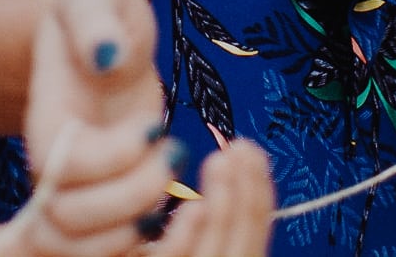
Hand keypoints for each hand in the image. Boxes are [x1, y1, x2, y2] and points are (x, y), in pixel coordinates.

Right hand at [14, 0, 175, 256]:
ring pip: (81, 250)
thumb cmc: (101, 19)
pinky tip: (178, 211)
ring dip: (135, 229)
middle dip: (130, 196)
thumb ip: (95, 17)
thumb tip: (107, 56)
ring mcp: (75, 196)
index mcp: (46, 120)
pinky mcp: (102, 213)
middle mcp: (52, 169)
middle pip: (66, 220)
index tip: (154, 124)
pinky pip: (109, 252)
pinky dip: (144, 244)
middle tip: (176, 153)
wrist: (104, 49)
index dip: (111, 155)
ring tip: (176, 188)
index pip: (63, 164)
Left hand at [142, 141, 273, 256]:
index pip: (252, 237)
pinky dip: (189, 238)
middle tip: (240, 148)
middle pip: (243, 246)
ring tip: (220, 162)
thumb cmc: (136, 249)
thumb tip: (220, 175)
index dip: (258, 195)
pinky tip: (195, 207)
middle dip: (248, 194)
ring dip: (225, 206)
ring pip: (218, 255)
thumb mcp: (176, 241)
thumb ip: (201, 221)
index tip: (251, 152)